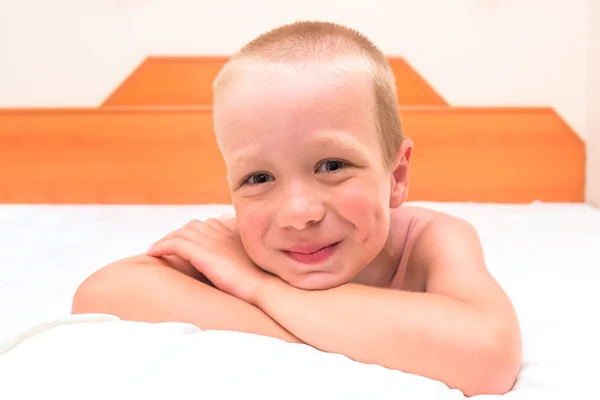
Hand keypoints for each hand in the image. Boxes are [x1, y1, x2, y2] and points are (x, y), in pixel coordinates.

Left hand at [146, 217, 272, 303]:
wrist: (264, 286)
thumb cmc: (259, 281)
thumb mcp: (248, 263)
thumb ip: (236, 258)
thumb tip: (229, 267)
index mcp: (232, 233)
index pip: (205, 225)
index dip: (190, 233)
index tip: (181, 243)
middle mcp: (220, 232)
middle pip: (190, 226)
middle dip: (175, 235)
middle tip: (163, 247)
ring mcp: (211, 241)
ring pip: (180, 233)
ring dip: (164, 240)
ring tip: (154, 250)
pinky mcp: (203, 253)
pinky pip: (175, 244)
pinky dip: (161, 246)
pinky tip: (152, 253)